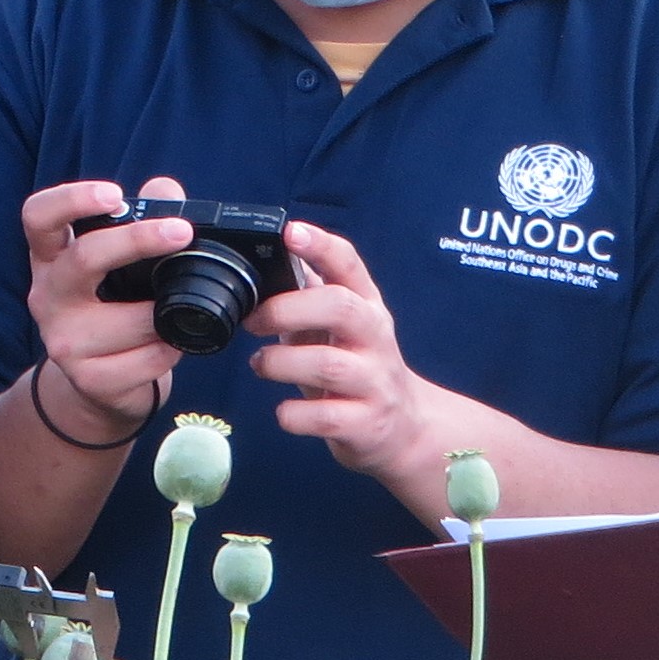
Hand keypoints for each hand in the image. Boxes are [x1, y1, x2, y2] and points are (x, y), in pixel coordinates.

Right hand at [21, 176, 187, 442]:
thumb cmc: (113, 309)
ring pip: (131, 318)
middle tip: (180, 231)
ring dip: (166, 313)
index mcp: (51, 258)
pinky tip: (170, 344)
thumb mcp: (122, 262)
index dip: (71, 199)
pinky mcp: (88, 378)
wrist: (99, 383)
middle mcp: (48, 296)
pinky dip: (170, 349)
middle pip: (84, 258)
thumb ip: (144, 217)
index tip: (115, 194)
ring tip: (179, 311)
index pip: (38, 216)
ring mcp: (62, 341)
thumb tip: (166, 192)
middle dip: (137, 240)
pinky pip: (147, 359)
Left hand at [246, 219, 430, 480]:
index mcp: (366, 306)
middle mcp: (376, 339)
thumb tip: (262, 268)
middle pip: (341, 308)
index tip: (291, 232)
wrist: (403, 427)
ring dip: (282, 362)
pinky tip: (285, 410)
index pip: (349, 265)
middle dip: (289, 310)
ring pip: (329, 365)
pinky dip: (295, 414)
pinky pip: (325, 417)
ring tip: (261, 364)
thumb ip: (307, 300)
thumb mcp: (339, 328)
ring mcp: (374, 382)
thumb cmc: (356, 369)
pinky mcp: (366, 423)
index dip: (320, 246)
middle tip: (255, 321)